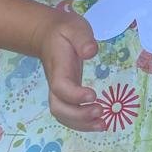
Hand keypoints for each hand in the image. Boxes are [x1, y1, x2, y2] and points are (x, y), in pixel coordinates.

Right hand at [36, 11, 104, 132]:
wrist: (48, 35)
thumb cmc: (64, 31)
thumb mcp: (74, 27)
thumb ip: (82, 38)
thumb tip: (91, 52)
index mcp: (58, 68)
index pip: (61, 86)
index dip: (74, 95)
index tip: (93, 95)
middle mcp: (56, 83)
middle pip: (58, 107)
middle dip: (78, 115)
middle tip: (100, 112)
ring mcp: (60, 91)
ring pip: (62, 115)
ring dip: (81, 124)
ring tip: (103, 124)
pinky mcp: (66, 95)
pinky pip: (69, 114)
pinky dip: (82, 123)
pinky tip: (99, 123)